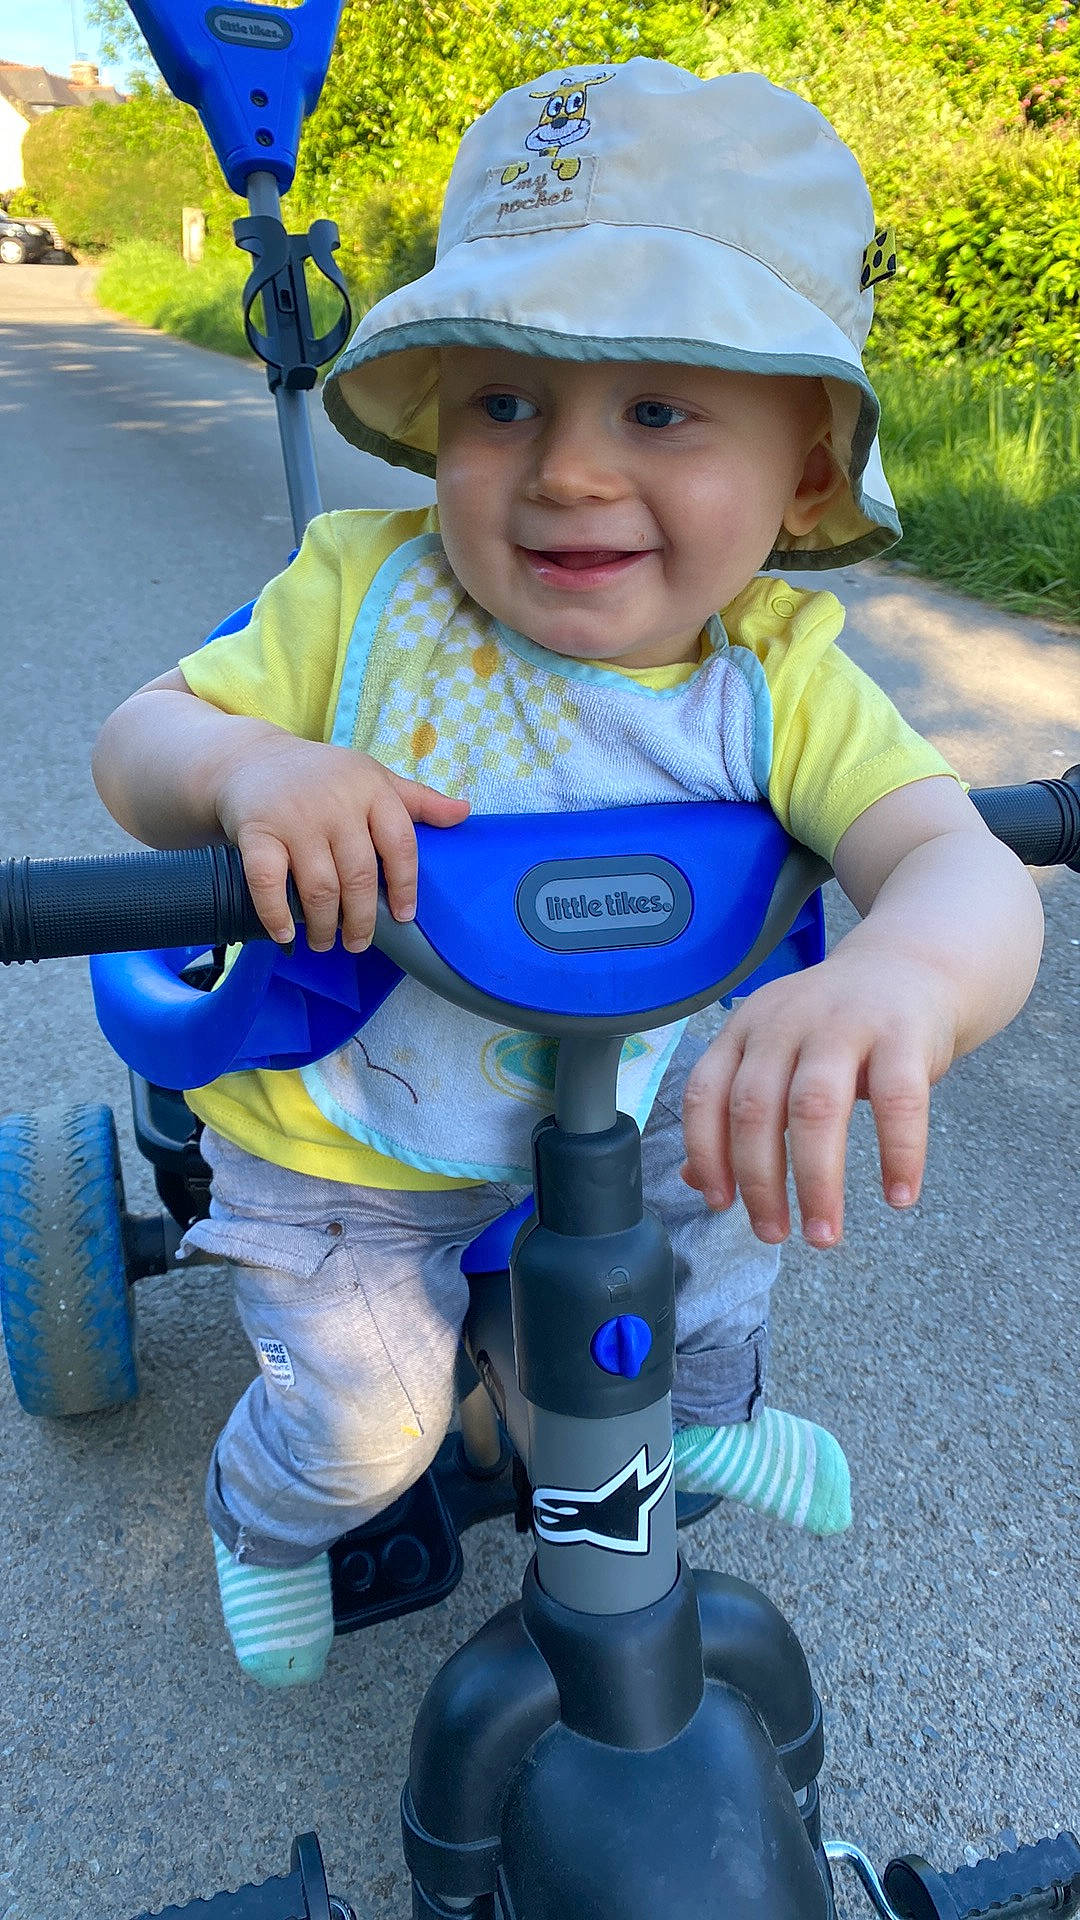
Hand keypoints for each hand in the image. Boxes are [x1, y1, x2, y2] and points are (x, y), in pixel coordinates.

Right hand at [212, 733, 468, 950]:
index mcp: (371, 789)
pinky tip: (286, 933)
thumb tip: (464, 813)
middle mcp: (335, 802)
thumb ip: (417, 800)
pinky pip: (268, 882)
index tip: (404, 916)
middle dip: (361, 919)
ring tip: (326, 941)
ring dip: (325, 925)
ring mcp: (294, 817)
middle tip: (358, 943)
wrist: (249, 760)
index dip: (406, 886)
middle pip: (360, 876)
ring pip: (320, 887)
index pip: (400, 844)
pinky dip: (277, 914)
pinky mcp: (257, 831)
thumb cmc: (321, 777)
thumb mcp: (372, 778)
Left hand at [680, 944, 959, 1248]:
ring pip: (815, 1109)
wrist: (912, 967)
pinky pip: (898, 1101)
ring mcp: (844, 1023)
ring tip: (823, 1234)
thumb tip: (696, 1180)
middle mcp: (785, 1021)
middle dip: (760, 1182)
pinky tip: (899, 1197)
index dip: (705, 1152)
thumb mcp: (776, 1054)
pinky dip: (899, 1155)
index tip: (721, 1203)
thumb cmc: (835, 1027)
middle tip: (773, 1234)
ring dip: (817, 1182)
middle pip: (756, 1108)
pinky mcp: (902, 1033)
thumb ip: (735, 1111)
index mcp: (745, 1028)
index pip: (705, 1093)